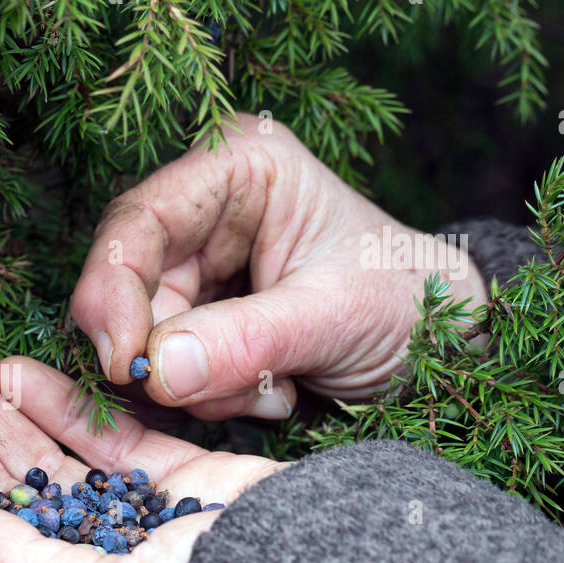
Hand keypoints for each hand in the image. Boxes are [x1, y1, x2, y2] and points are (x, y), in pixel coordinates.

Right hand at [72, 112, 485, 419]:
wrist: (449, 340)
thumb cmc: (409, 300)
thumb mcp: (334, 318)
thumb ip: (246, 341)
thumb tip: (157, 370)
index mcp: (239, 168)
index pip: (136, 223)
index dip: (114, 294)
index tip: (126, 365)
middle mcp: (206, 207)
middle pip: (130, 286)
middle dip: (171, 354)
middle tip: (237, 394)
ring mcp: (200, 263)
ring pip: (146, 335)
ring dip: (201, 383)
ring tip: (276, 390)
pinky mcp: (201, 313)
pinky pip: (169, 365)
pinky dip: (211, 394)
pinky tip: (271, 392)